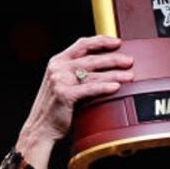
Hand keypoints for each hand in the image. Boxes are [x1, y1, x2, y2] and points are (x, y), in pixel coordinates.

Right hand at [16, 36, 133, 160]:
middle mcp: (58, 68)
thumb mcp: (62, 82)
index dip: (101, 41)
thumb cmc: (54, 107)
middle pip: (92, 58)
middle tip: (129, 61)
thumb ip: (76, 72)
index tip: (117, 42)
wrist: (40, 127)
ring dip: (115, 74)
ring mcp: (60, 80)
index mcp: (58, 61)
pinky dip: (105, 87)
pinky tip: (116, 87)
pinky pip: (90, 88)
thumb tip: (103, 65)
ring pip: (94, 74)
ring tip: (129, 76)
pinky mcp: (64, 94)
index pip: (82, 44)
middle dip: (113, 59)